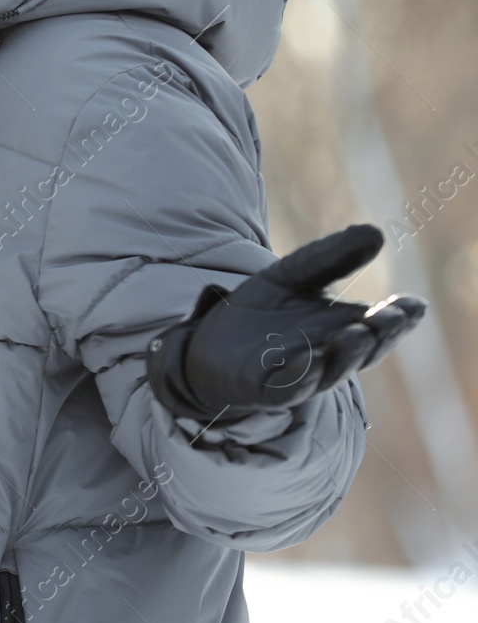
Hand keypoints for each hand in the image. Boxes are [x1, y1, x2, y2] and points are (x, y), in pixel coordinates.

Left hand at [147, 224, 425, 422]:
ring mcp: (297, 375)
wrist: (207, 344)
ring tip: (358, 332)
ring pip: (330, 370)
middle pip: (363, 350)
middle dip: (381, 334)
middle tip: (392, 316)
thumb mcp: (291, 276)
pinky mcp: (265, 390)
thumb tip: (376, 232)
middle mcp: (327, 354)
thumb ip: (328, 258)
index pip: (381, 326)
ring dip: (346, 355)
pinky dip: (300, 377)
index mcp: (341, 328)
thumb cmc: (260, 312)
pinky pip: (288, 388)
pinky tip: (307, 360)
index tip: (414, 305)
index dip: (400, 318)